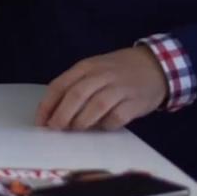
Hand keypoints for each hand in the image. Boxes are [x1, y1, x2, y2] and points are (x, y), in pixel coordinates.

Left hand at [36, 46, 168, 130]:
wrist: (156, 65)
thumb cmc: (117, 71)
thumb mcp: (94, 70)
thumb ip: (76, 86)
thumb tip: (53, 113)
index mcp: (86, 66)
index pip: (60, 85)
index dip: (47, 105)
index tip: (40, 122)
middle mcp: (102, 75)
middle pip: (76, 95)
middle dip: (62, 115)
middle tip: (55, 129)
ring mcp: (120, 87)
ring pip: (96, 105)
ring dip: (82, 121)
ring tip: (76, 129)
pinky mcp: (135, 101)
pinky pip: (117, 116)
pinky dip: (106, 124)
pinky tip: (103, 127)